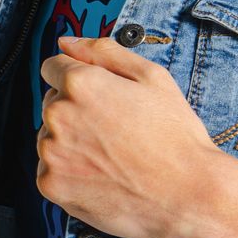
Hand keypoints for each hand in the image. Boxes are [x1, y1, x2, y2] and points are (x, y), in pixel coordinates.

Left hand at [33, 33, 221, 237]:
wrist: (187, 195)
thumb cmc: (175, 136)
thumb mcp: (152, 78)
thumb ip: (104, 51)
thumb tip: (67, 42)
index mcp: (80, 83)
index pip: (53, 67)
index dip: (80, 79)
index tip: (102, 98)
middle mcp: (58, 115)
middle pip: (53, 103)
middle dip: (77, 111)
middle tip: (116, 131)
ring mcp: (52, 153)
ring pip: (50, 137)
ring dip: (72, 143)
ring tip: (112, 156)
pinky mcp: (52, 185)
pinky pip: (50, 170)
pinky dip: (70, 173)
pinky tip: (102, 176)